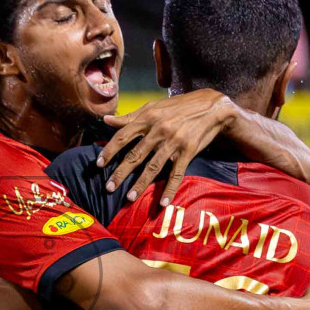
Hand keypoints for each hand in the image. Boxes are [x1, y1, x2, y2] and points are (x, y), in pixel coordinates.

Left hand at [98, 90, 236, 206]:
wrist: (211, 106)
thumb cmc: (178, 107)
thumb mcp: (153, 107)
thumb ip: (129, 117)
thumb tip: (106, 121)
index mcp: (147, 118)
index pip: (123, 136)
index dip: (109, 151)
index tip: (98, 164)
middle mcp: (158, 130)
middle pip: (135, 155)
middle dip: (120, 173)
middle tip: (108, 188)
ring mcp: (173, 142)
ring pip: (153, 167)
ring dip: (141, 184)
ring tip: (130, 198)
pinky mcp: (188, 151)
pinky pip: (177, 173)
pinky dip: (170, 189)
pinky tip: (163, 203)